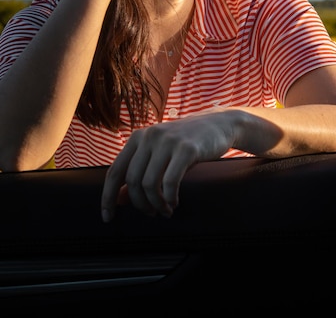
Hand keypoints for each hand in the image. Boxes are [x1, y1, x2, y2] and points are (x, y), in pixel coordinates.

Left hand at [101, 112, 233, 220]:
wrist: (219, 125)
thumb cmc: (187, 144)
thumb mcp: (160, 155)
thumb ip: (140, 173)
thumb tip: (119, 199)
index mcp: (138, 137)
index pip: (114, 171)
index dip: (108, 197)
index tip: (107, 218)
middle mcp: (149, 136)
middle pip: (132, 181)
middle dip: (139, 204)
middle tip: (151, 213)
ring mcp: (168, 141)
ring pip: (150, 184)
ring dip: (156, 204)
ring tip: (166, 210)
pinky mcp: (186, 148)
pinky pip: (170, 182)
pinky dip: (170, 198)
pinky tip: (175, 202)